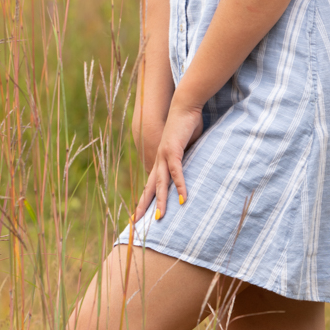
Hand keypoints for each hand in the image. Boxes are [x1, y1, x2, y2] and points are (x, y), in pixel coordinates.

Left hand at [134, 96, 204, 222]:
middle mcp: (159, 160)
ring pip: (161, 184)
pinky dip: (180, 186)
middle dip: (143, 206)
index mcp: (160, 160)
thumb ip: (186, 158)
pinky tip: (183, 200)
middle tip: (136, 222)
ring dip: (160, 202)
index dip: (146, 198)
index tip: (141, 213)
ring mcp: (164, 156)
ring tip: (159, 218)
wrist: (184, 106)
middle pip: (149, 187)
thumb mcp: (186, 146)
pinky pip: (177, 173)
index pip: (151, 183)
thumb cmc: (187, 124)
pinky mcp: (174, 151)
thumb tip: (192, 166)